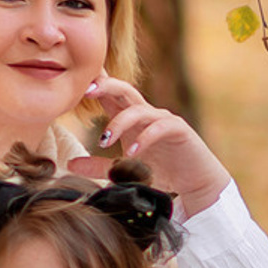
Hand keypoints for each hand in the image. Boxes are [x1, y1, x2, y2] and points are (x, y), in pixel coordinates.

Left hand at [70, 74, 231, 214]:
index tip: (72, 84)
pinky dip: (144, 138)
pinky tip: (132, 153)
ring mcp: (163, 120)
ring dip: (119, 123)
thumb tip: (71, 163)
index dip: (94, 84)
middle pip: (124, 90)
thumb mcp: (125, 170)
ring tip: (105, 141)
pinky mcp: (179, 130)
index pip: (110, 94)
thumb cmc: (163, 171)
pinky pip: (159, 127)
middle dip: (105, 86)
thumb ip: (100, 166)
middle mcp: (146, 114)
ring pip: (138, 109)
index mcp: (130, 118)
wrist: (196, 183)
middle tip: (86, 92)